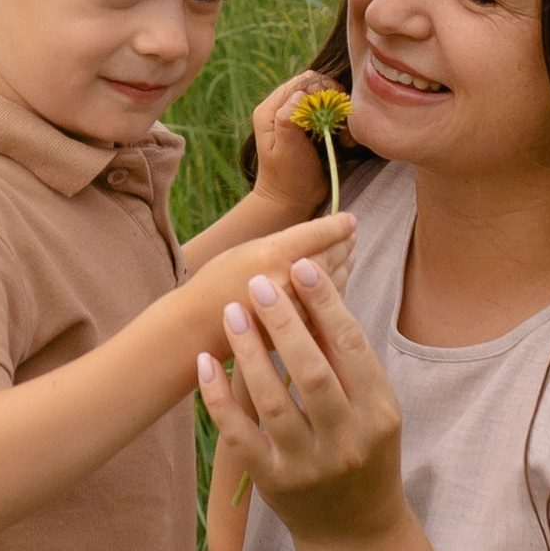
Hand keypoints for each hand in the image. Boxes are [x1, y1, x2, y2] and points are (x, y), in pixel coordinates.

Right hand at [185, 212, 356, 341]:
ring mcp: (295, 308)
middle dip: (343, 244)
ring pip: (333, 282)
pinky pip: (326, 307)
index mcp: (272, 254)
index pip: (318, 234)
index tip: (351, 220)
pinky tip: (337, 282)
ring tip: (348, 254)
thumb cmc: (216, 282)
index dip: (338, 226)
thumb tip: (317, 234)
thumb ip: (282, 243)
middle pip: (330, 257)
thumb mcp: (245, 250)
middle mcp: (287, 280)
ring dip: (344, 266)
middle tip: (351, 236)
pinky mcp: (296, 330)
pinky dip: (335, 291)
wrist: (198, 326)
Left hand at [198, 255, 405, 546]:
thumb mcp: (373, 411)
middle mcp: (347, 440)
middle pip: (313, 371)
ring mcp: (309, 465)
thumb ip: (349, 363)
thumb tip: (319, 296)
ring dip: (248, 352)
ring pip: (273, 400)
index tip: (303, 267)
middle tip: (259, 282)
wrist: (356, 532)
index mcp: (379, 414)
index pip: (353, 348)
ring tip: (231, 312)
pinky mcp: (273, 482)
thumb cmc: (364, 455)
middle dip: (284, 321)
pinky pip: (239, 434)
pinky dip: (218, 397)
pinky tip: (204, 363)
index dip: (328, 304)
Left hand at [242, 70, 341, 220]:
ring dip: (339, 112)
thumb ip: (288, 118)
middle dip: (332, 100)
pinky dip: (342, 124)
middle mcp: (284, 108)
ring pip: (326, 98)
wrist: (292, 201)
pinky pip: (332, 114)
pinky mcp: (313, 128)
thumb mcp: (285, 147)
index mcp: (271, 109)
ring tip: (344, 135)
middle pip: (315, 85)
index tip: (332, 110)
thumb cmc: (287, 177)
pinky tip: (345, 141)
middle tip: (340, 121)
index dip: (320, 90)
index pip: (301, 83)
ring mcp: (299, 118)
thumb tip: (300, 95)